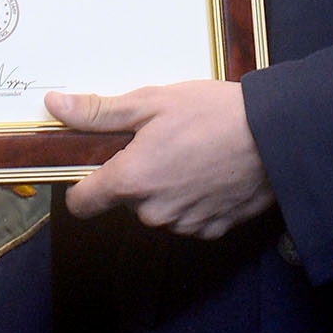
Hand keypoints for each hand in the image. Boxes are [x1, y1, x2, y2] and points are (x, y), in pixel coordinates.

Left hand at [49, 82, 274, 240]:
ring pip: (157, 209)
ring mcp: (184, 225)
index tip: (94, 165)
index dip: (82, 184)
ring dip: (165, 187)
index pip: (82, 203)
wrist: (277, 137)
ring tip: (190, 152)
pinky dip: (192, 198)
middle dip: (135, 174)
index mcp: (132, 180)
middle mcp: (153, 211)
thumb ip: (99, 111)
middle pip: (124, 200)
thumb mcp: (152, 101)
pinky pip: (187, 217)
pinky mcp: (213, 230)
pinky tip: (209, 171)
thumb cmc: (215, 114)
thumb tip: (55, 105)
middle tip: (159, 141)